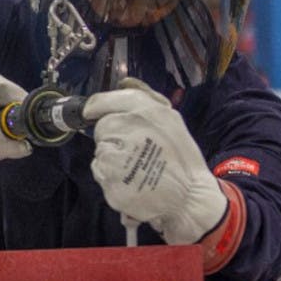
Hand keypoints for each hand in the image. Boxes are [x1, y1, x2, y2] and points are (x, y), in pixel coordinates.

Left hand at [84, 78, 226, 243]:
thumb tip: (124, 83)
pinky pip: (100, 172)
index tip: (90, 112)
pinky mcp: (110, 179)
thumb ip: (145, 98)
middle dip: (112, 138)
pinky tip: (131, 181)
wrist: (189, 198)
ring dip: (111, 159)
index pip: (103, 101)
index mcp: (145, 111)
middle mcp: (128, 129)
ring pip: (100, 152)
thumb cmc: (182, 161)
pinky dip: (110, 178)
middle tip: (134, 151)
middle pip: (102, 129)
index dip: (96, 107)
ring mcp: (117, 155)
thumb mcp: (171, 120)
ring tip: (136, 168)